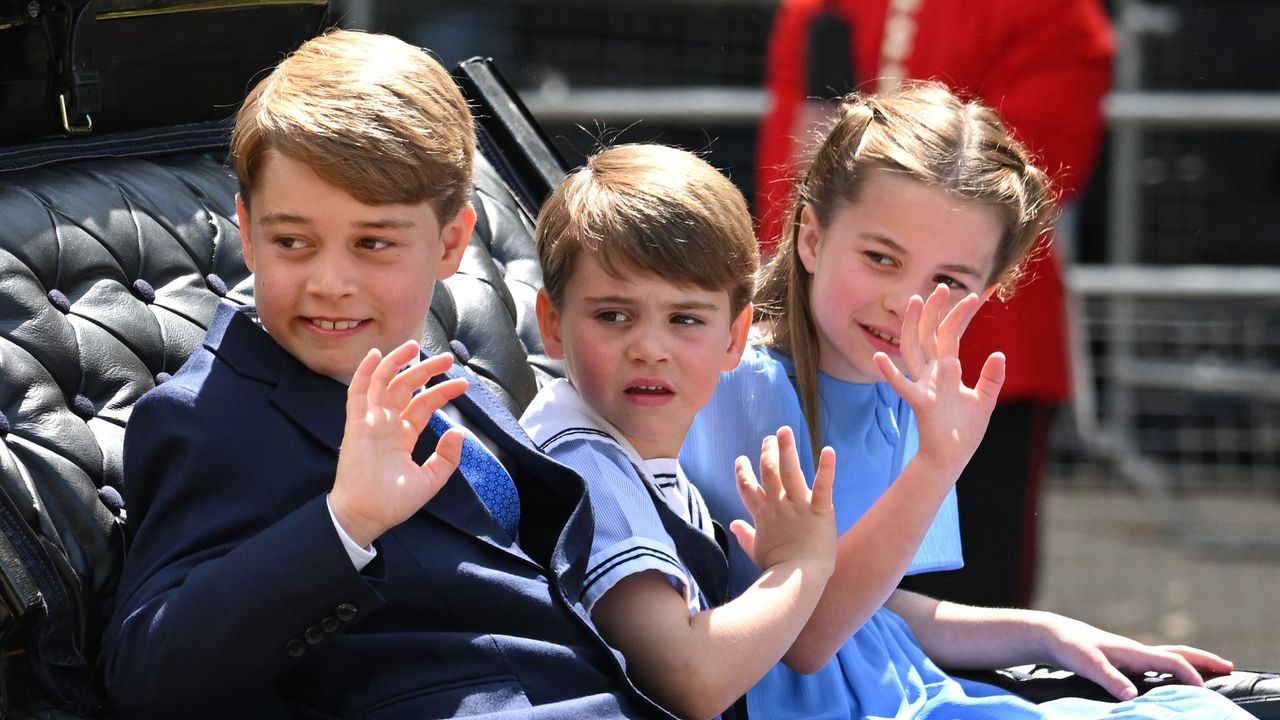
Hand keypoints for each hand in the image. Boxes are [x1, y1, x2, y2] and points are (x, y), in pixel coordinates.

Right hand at [330, 342, 467, 546]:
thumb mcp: (430, 480)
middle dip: (426, 371)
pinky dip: (365, 373)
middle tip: (447, 359)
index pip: (423, 405)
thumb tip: (459, 433)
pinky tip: (376, 355)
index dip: (442, 392)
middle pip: (406, 388)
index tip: (463, 385)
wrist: (366, 516)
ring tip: (415, 346)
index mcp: (403, 436)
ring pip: (383, 383)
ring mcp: (370, 422)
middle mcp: (387, 424)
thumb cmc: (392, 502)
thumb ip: (447, 458)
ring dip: (397, 362)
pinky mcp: (356, 424)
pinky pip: (358, 393)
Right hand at [730, 426, 836, 575]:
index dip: (743, 473)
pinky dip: (827, 467)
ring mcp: (798, 505)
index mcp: (763, 515)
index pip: (748, 488)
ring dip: (787, 449)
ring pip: (790, 471)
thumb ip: (745, 535)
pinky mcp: (819, 510)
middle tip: (769, 438)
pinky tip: (828, 450)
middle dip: (768, 453)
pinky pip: (823, 485)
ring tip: (785, 431)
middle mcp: (778, 505)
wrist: (796, 579)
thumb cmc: (777, 569)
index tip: (741, 460)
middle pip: (769, 472)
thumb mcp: (756, 551)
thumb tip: (733, 524)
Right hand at [874, 284, 1004, 475]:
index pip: (952, 334)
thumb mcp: (984, 401)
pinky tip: (879, 357)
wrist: (951, 458)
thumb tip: (999, 354)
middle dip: (935, 310)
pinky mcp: (920, 403)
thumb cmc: (963, 432)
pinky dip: (890, 373)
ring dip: (913, 326)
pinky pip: (902, 386)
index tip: (977, 294)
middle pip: (930, 334)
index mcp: (947, 370)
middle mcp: (933, 373)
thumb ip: (991, 378)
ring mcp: (924, 385)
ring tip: (915, 302)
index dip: (962, 315)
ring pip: (914, 349)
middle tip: (942, 286)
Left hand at [1038, 613, 1234, 699]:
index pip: (1172, 661)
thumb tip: (1132, 696)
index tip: (1204, 691)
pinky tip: (1170, 678)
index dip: (1190, 675)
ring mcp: (1129, 654)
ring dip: (1189, 662)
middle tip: (1228, 666)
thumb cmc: (1068, 647)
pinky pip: (1155, 663)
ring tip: (1207, 672)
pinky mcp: (1121, 659)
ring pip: (1167, 656)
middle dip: (1203, 660)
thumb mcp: (1086, 663)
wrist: (1051, 634)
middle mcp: (1135, 651)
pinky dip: (1171, 668)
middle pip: (1177, 652)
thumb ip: (1108, 678)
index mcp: (1132, 651)